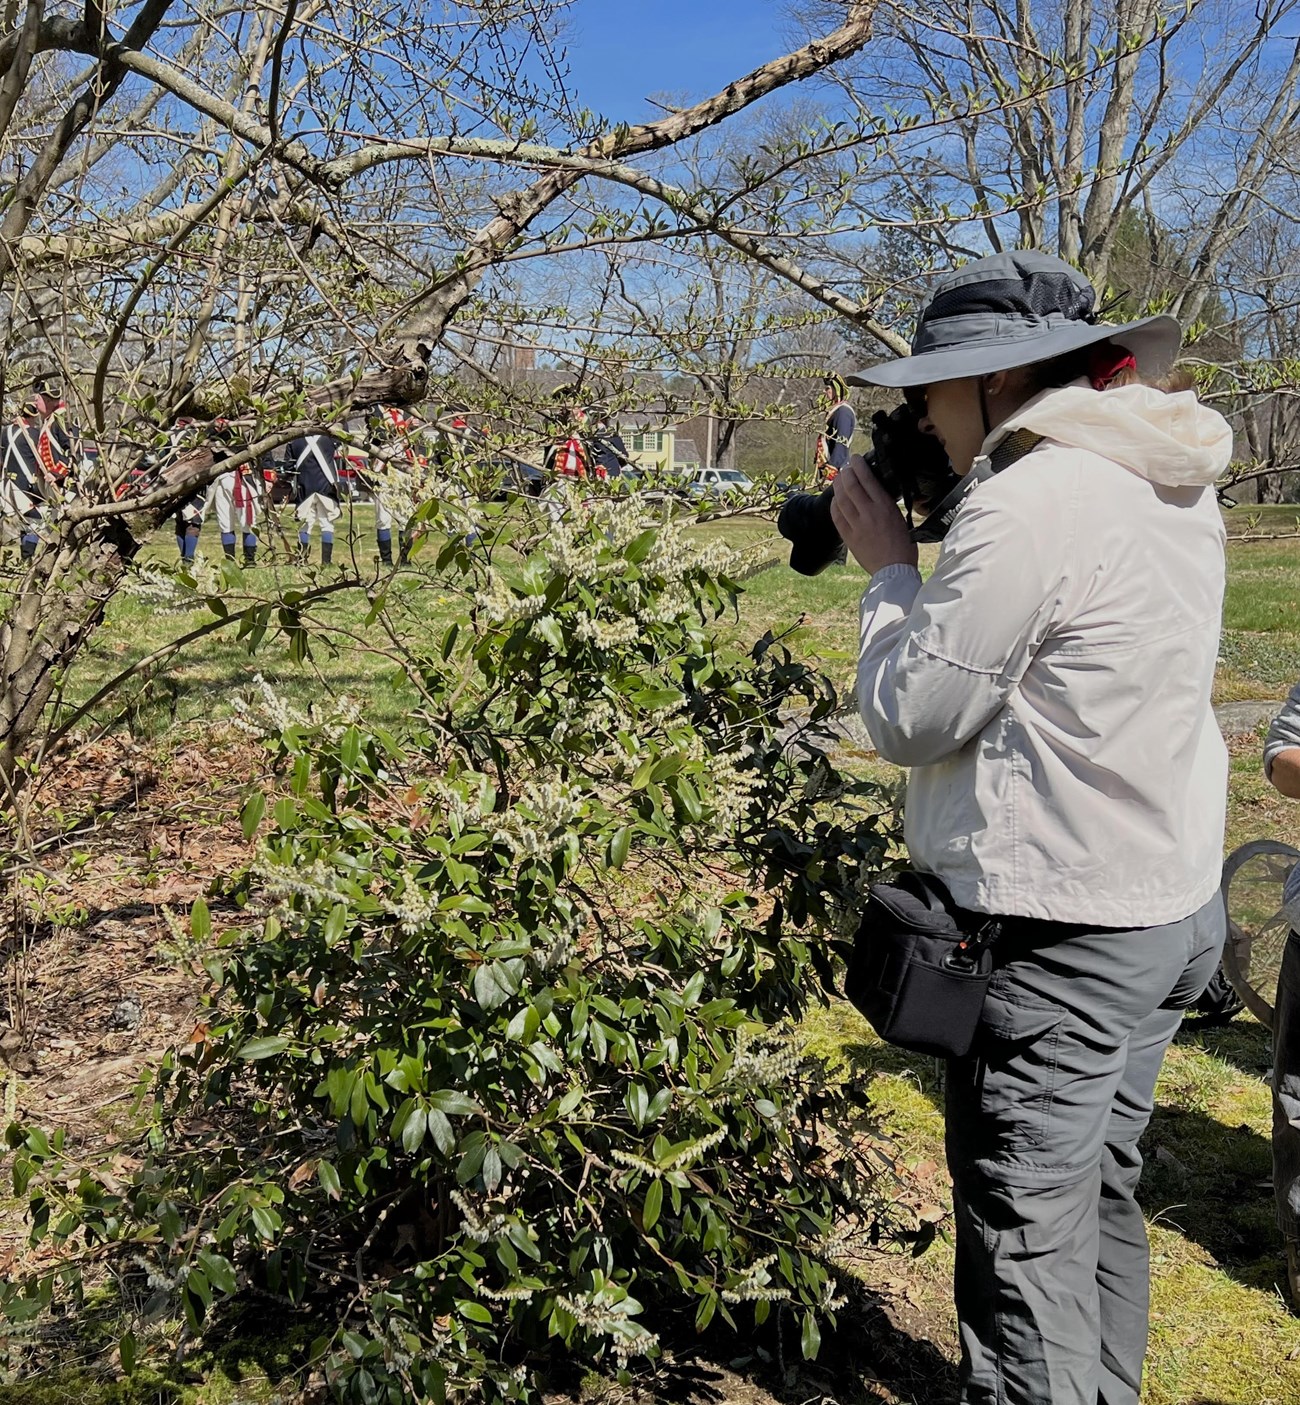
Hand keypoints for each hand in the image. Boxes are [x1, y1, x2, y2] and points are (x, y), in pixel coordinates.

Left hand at [830, 454, 918, 573]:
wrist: (894, 571)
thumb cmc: (903, 546)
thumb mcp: (900, 519)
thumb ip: (886, 506)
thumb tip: (876, 494)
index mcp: (885, 507)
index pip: (867, 480)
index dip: (858, 467)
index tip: (855, 459)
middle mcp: (869, 513)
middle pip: (851, 486)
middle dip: (846, 473)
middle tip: (845, 468)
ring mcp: (857, 526)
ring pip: (841, 500)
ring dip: (838, 486)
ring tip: (838, 480)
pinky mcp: (849, 538)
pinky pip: (837, 517)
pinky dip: (834, 506)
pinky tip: (835, 500)